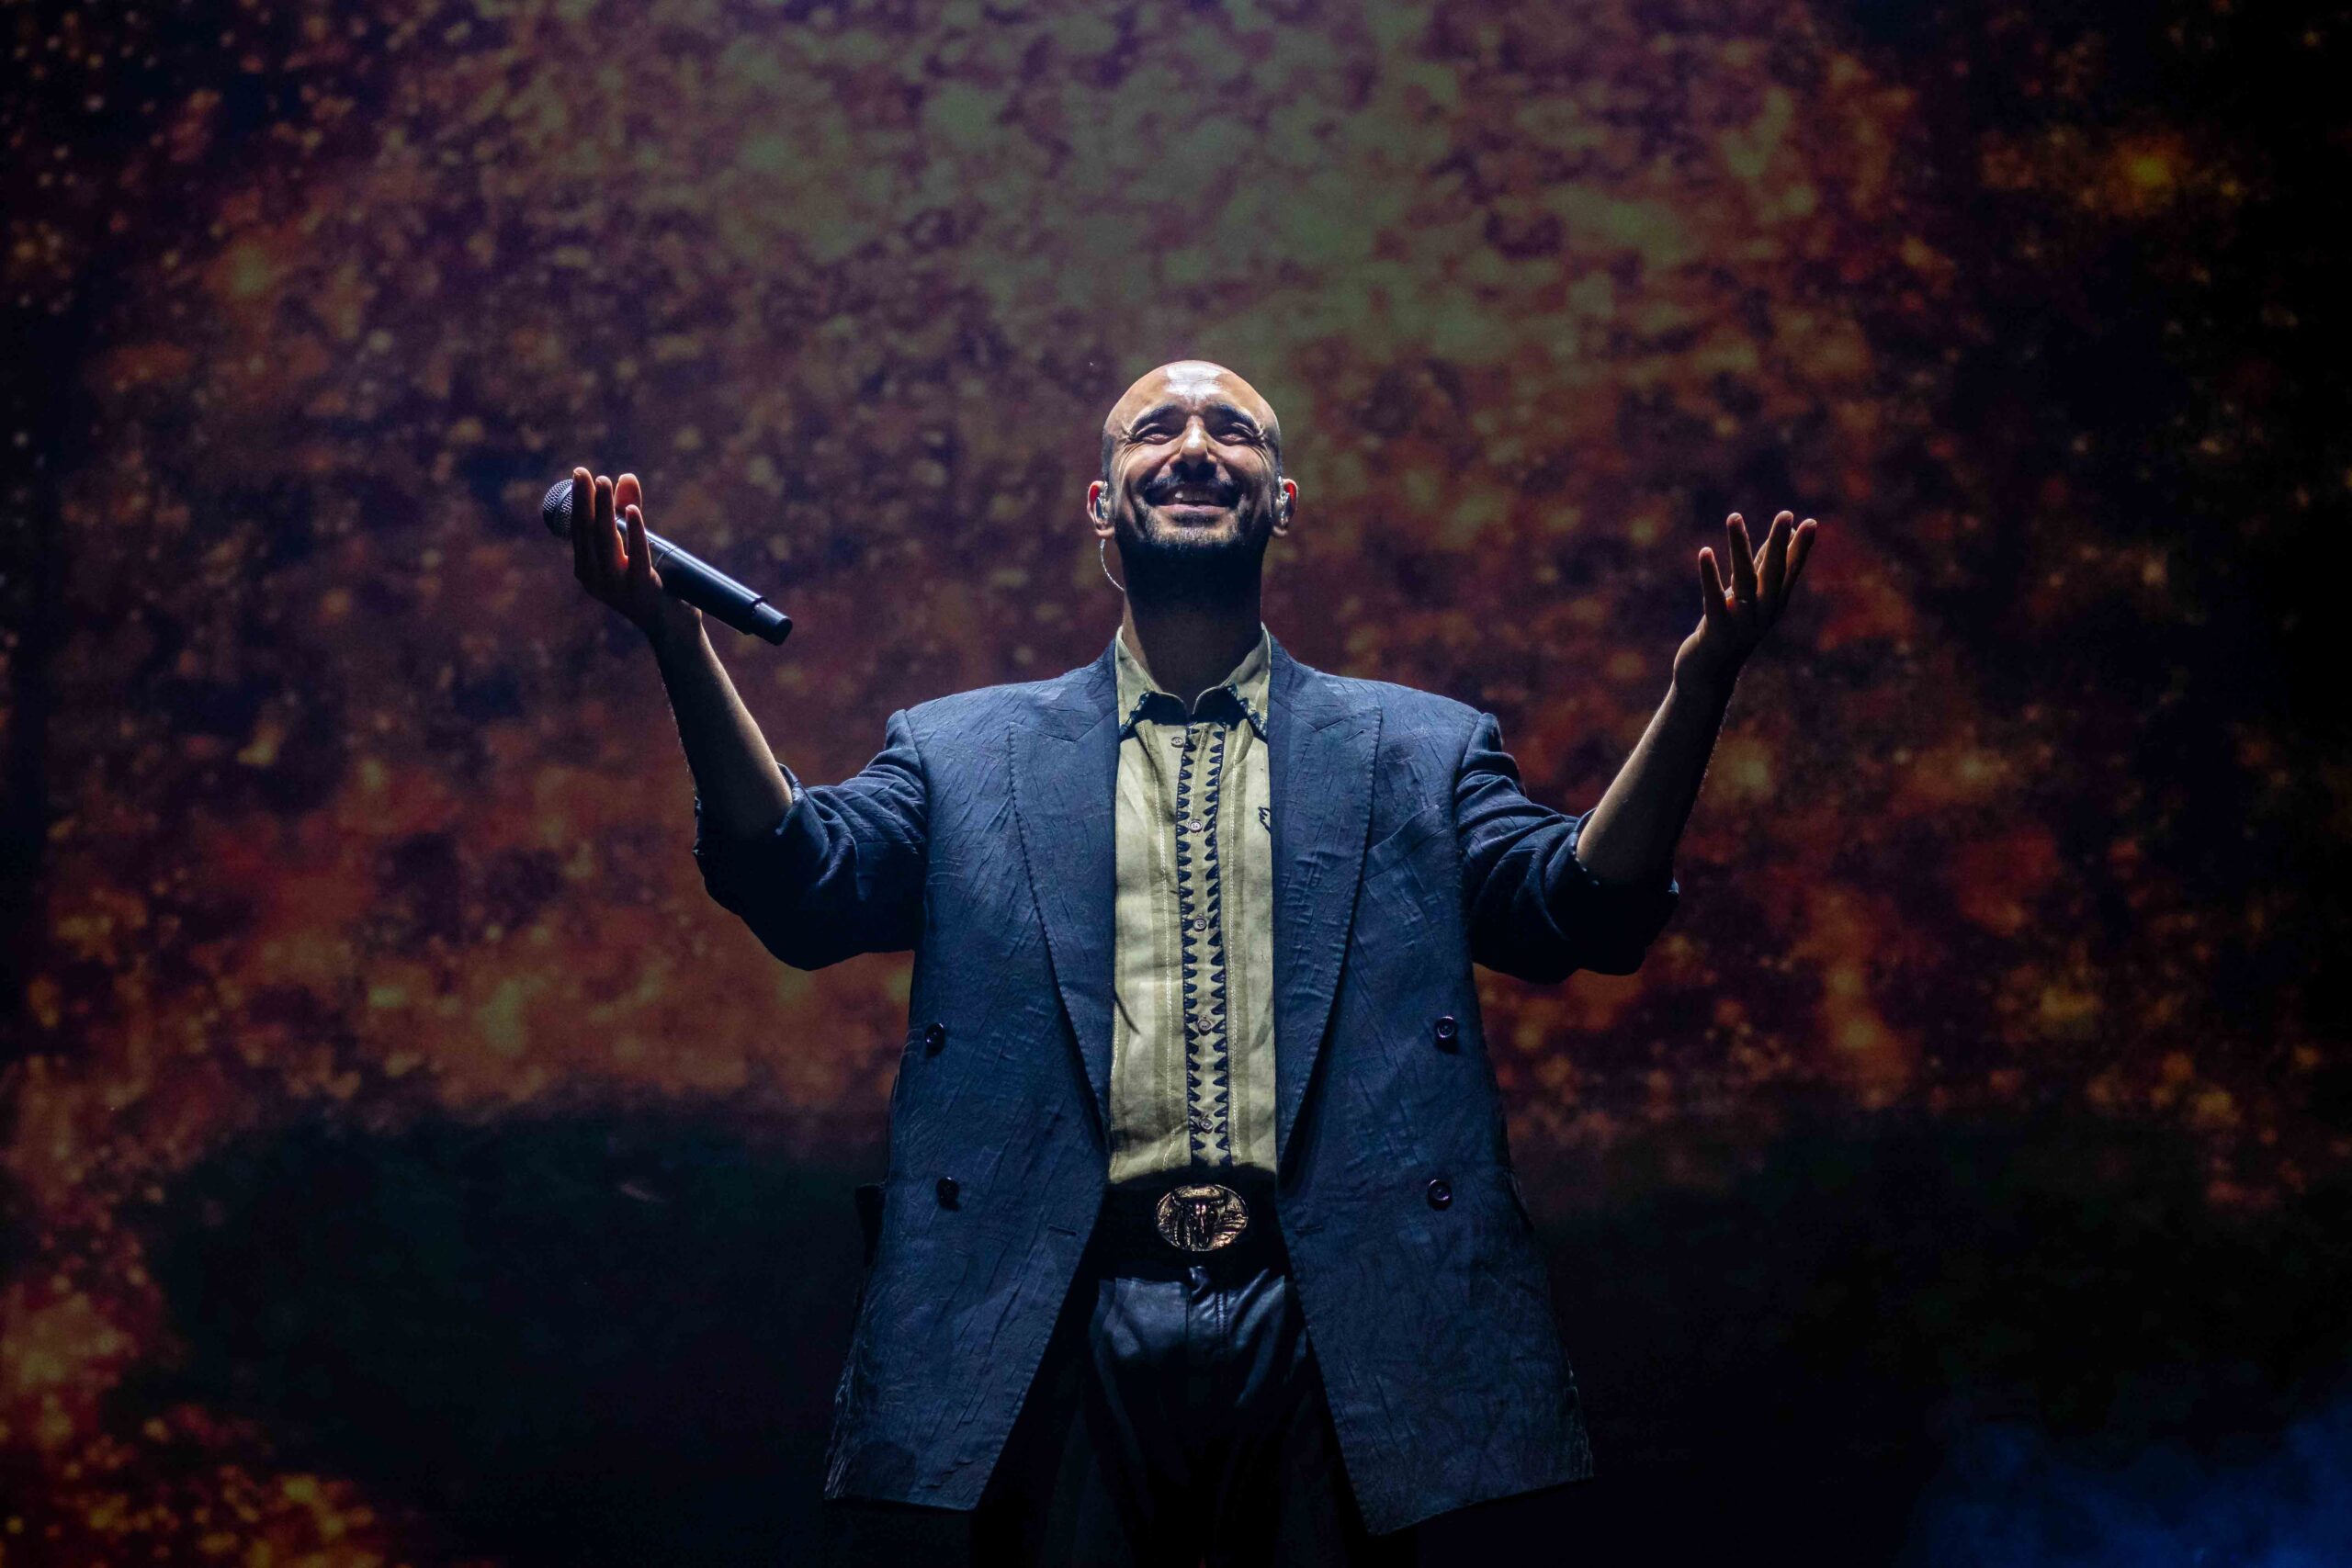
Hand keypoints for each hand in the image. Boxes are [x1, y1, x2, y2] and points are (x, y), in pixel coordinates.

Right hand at [566, 467, 700, 647]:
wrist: (672, 630)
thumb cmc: (653, 586)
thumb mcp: (635, 548)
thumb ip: (628, 513)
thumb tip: (626, 477)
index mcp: (587, 572)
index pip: (578, 531)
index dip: (578, 502)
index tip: (580, 474)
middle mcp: (596, 580)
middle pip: (588, 532)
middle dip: (585, 500)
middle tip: (584, 472)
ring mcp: (617, 586)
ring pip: (606, 540)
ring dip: (604, 509)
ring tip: (604, 482)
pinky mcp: (642, 588)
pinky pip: (636, 555)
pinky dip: (634, 531)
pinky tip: (632, 510)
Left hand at [1672, 509, 1817, 699]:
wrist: (1709, 675)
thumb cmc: (1730, 628)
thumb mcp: (1751, 596)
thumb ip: (1766, 566)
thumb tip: (1786, 533)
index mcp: (1773, 604)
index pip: (1790, 572)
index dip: (1800, 548)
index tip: (1810, 522)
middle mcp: (1764, 614)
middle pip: (1774, 574)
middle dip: (1779, 543)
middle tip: (1786, 514)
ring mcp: (1742, 624)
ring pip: (1743, 580)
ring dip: (1739, 546)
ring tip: (1734, 517)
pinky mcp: (1718, 632)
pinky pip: (1714, 599)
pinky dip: (1710, 575)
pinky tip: (1705, 552)